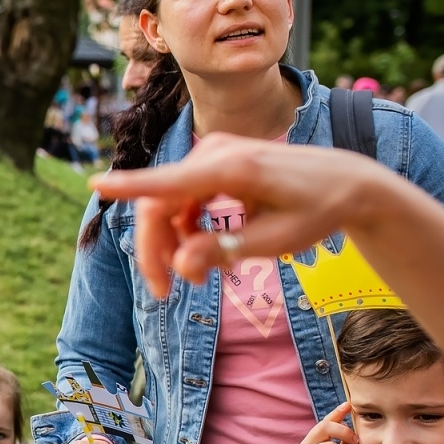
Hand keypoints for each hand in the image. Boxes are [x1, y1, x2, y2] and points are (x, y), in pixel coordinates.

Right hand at [90, 135, 383, 298]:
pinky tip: (202, 251)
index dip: (130, 186)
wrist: (347, 182)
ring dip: (170, 241)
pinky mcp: (214, 161)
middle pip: (160, 202)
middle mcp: (217, 153)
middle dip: (154, 248)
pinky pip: (181, 196)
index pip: (171, 180)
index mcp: (235, 169)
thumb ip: (224, 251)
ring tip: (195, 277)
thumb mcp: (276, 241)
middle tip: (163, 290)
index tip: (96, 184)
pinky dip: (184, 226)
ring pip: (167, 202)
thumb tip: (180, 264)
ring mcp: (214, 154)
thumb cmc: (316, 211)